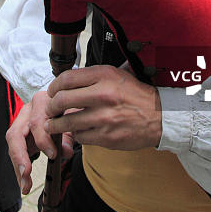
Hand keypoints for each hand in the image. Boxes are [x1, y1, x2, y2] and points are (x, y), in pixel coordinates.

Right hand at [6, 89, 73, 194]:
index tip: (53, 155)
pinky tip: (24, 180)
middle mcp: (27, 111)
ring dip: (18, 166)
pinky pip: (15, 151)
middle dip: (20, 157)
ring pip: (12, 144)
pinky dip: (20, 167)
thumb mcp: (71, 120)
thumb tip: (66, 152)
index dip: (43, 139)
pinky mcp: (19, 133)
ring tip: (25, 184)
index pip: (37, 121)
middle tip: (26, 174)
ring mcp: (20, 122)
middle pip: (15, 134)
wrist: (63, 104)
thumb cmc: (67, 111)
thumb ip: (69, 135)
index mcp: (42, 102)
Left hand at [44, 65, 161, 150]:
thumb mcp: (117, 75)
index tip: (52, 91)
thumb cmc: (136, 95)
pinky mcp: (106, 136)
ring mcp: (104, 118)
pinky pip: (80, 137)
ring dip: (56, 124)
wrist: (160, 116)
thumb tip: (68, 81)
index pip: (67, 78)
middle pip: (62, 100)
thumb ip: (93, 77)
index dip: (54, 86)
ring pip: (67, 122)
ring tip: (54, 124)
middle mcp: (103, 95)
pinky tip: (77, 131)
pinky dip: (75, 134)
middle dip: (51, 106)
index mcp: (105, 76)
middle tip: (50, 109)